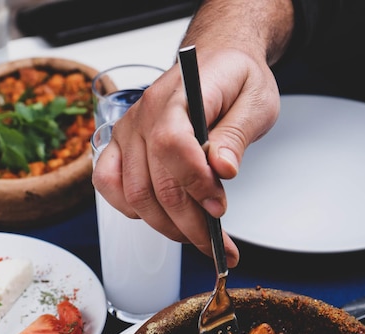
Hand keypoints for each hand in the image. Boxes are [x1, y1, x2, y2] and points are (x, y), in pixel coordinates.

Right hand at [92, 48, 279, 266]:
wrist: (217, 60)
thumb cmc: (236, 79)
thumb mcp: (255, 101)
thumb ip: (236, 135)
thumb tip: (223, 170)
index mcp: (180, 96)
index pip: (173, 144)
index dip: (195, 184)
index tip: (219, 208)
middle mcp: (146, 114)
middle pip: (154, 183)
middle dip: (189, 223)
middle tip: (217, 242)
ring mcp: (129, 131)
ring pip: (134, 194)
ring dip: (166, 225)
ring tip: (195, 236)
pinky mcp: (122, 145)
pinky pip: (109, 185)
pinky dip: (132, 210)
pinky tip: (160, 218)